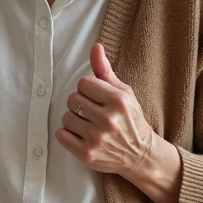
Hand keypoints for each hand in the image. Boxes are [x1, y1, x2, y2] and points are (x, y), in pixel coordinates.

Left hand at [57, 44, 181, 202]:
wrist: (140, 154)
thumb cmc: (130, 120)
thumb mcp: (124, 93)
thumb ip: (105, 71)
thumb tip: (95, 48)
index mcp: (118, 100)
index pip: (83, 83)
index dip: (87, 89)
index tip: (95, 97)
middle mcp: (108, 119)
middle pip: (72, 99)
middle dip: (79, 103)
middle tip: (91, 111)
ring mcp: (97, 138)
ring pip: (66, 117)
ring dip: (73, 119)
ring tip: (87, 124)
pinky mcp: (87, 154)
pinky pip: (62, 135)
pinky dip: (67, 134)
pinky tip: (81, 135)